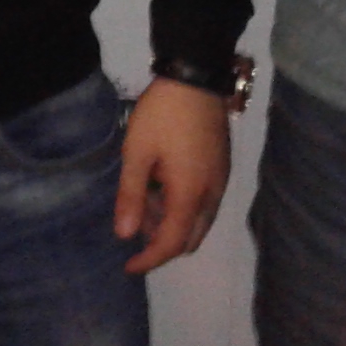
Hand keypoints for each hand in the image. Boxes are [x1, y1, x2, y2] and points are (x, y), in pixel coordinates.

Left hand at [115, 77, 231, 273]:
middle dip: (162, 242)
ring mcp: (220, 181)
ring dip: (173, 222)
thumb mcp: (137, 152)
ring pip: (199, 221)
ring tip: (143, 197)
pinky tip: (161, 185)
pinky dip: (183, 207)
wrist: (197, 77)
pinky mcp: (222, 167)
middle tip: (133, 224)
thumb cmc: (162, 115)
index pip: (172, 243)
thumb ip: (131, 196)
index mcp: (191, 194)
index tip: (129, 267)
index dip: (150, 260)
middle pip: (191, 238)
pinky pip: (204, 203)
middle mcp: (212, 194)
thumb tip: (124, 236)